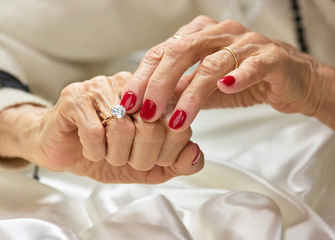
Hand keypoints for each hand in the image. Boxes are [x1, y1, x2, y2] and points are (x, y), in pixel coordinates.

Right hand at [0, 72, 202, 182]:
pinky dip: (94, 151)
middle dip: (140, 157)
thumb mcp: (148, 166)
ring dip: (115, 154)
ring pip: (122, 127)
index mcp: (153, 96)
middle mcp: (131, 85)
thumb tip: (195, 153)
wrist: (66, 150)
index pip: (177, 122)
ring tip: (107, 154)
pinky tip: (91, 149)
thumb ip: (176, 162)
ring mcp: (102, 86)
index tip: (151, 160)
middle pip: (151, 126)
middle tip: (127, 160)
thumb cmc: (107, 152)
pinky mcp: (76, 96)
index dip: (167, 152)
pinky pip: (94, 131)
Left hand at [121, 15, 334, 130]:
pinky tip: (225, 88)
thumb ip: (179, 90)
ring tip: (178, 120)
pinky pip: (252, 64)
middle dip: (159, 83)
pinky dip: (238, 76)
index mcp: (200, 35)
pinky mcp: (272, 57)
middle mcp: (220, 33)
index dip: (142, 77)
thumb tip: (148, 104)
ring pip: (212, 63)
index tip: (127, 102)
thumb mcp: (204, 87)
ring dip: (192, 94)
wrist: (290, 81)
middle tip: (146, 112)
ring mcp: (246, 43)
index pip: (162, 51)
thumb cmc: (244, 80)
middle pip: (181, 52)